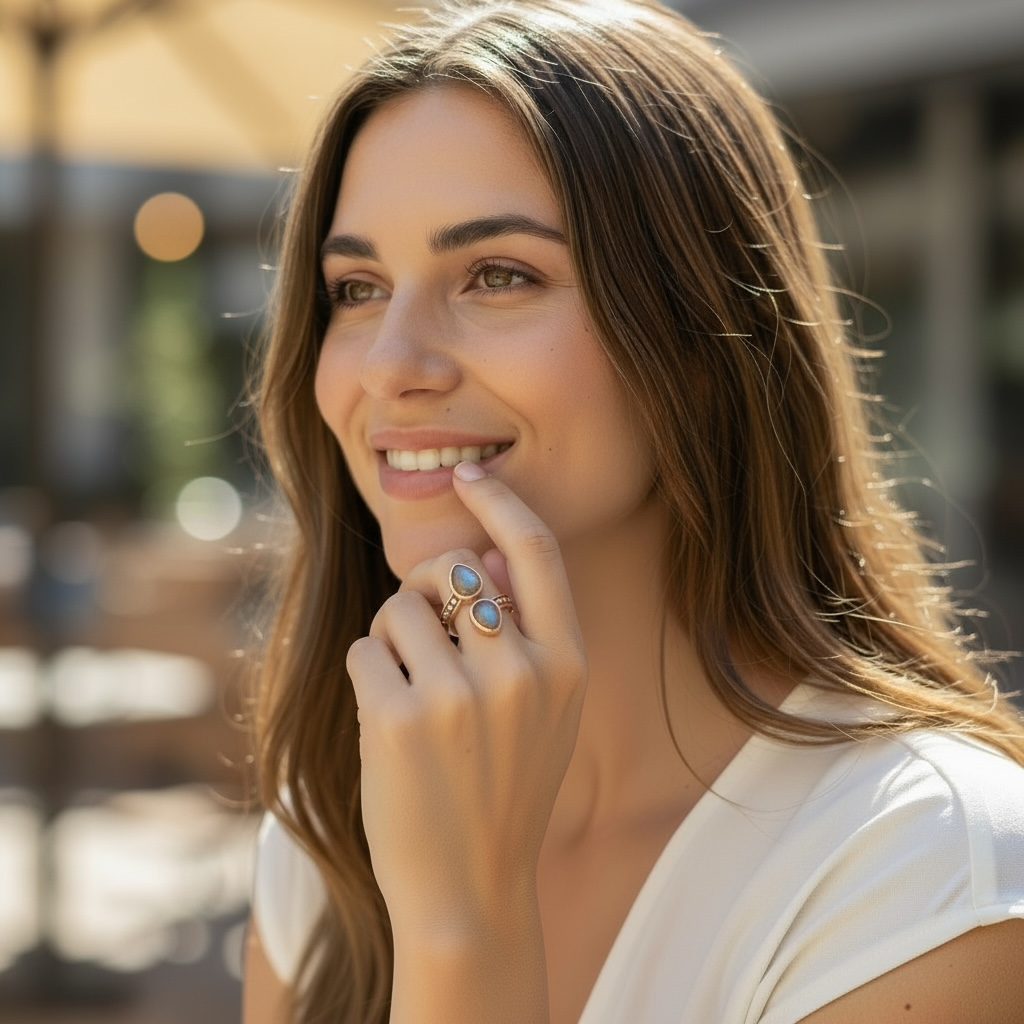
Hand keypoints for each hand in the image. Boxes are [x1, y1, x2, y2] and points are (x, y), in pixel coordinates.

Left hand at [346, 462, 587, 938]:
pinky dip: (367, 671)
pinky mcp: (398, 719)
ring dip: (390, 636)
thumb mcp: (548, 713)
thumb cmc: (506, 792)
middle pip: (453, 569)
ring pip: (399, 607)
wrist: (470, 891)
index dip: (500, 500)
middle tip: (417, 628)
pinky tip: (386, 719)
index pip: (536, 549)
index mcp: (566, 664)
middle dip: (424, 587)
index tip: (470, 473)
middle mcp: (520, 671)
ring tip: (405, 689)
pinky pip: (365, 648)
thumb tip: (488, 550)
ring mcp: (459, 696)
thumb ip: (529, 632)